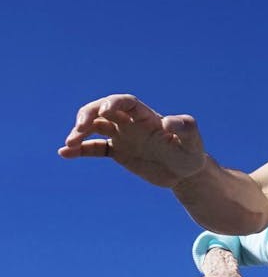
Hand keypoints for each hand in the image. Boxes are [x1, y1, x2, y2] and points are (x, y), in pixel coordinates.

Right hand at [59, 94, 207, 187]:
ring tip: (70, 144)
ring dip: (80, 132)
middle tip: (79, 128)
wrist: (186, 173)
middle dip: (88, 114)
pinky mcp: (119, 152)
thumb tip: (167, 123)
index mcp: (147, 116)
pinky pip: (95, 148)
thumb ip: (184, 127)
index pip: (126, 102)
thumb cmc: (191, 153)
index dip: (113, 103)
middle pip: (103, 109)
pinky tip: (65, 154)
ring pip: (95, 127)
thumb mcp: (193, 140)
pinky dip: (80, 150)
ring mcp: (123, 136)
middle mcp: (131, 122)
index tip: (105, 111)